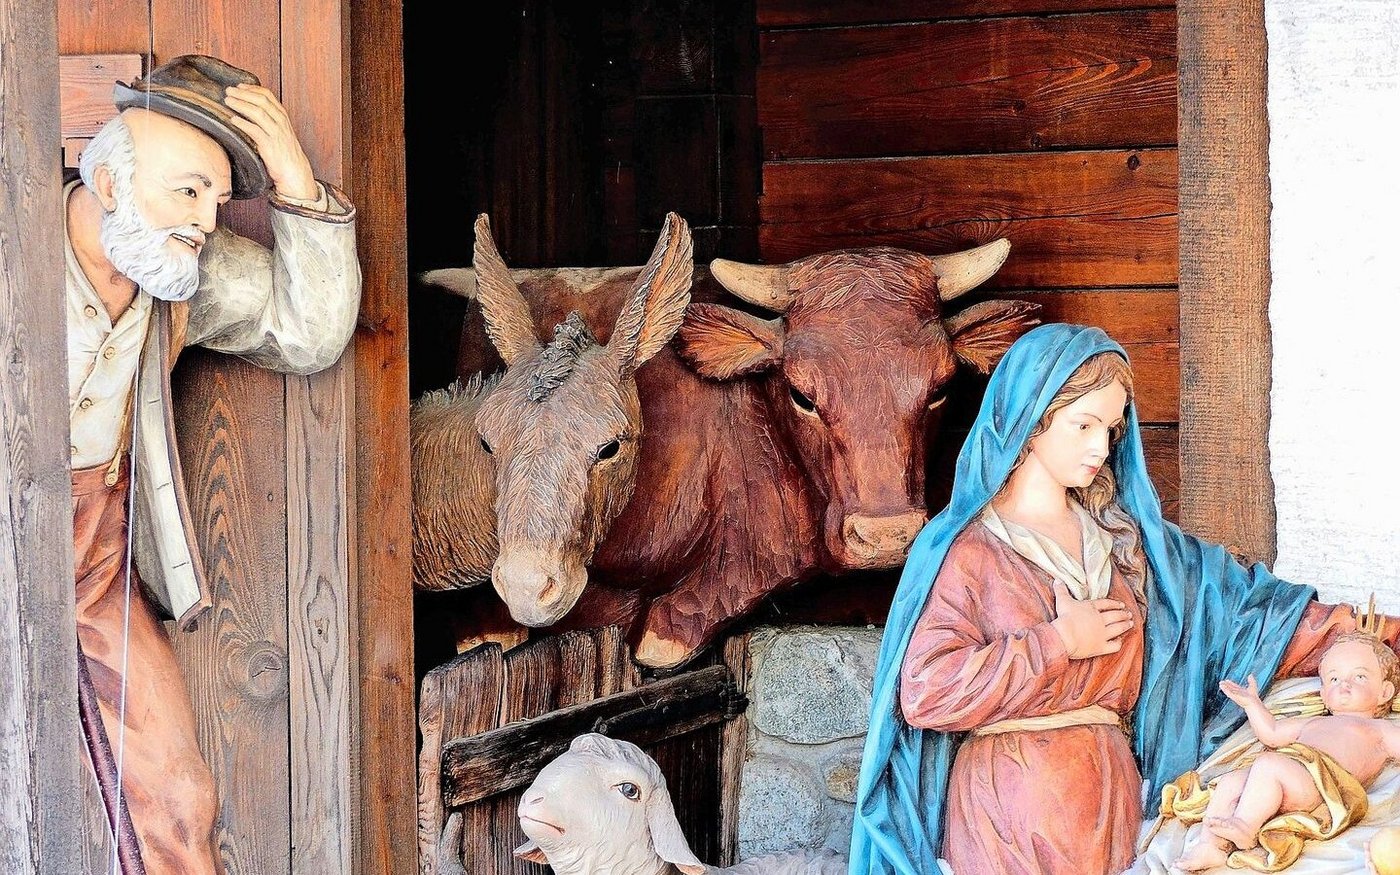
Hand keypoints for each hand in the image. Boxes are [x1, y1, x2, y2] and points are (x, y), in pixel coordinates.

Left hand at [223, 83, 317, 200]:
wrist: (294, 172)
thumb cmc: (284, 153)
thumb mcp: (279, 132)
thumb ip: (268, 119)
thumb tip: (249, 109)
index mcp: (282, 117)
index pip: (267, 95)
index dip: (251, 88)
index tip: (238, 86)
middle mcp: (280, 122)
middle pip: (261, 100)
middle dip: (243, 94)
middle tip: (228, 91)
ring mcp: (276, 133)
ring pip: (258, 112)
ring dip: (241, 104)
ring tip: (228, 101)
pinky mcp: (270, 145)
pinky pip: (255, 131)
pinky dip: (243, 123)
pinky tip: (233, 120)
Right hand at [1049, 581, 1132, 658]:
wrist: (1065, 635)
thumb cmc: (1064, 617)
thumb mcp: (1062, 601)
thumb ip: (1061, 590)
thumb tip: (1057, 580)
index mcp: (1091, 608)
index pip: (1106, 604)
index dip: (1114, 604)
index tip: (1121, 604)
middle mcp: (1100, 620)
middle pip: (1115, 616)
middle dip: (1123, 614)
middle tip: (1129, 614)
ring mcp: (1102, 634)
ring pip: (1118, 628)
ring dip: (1125, 625)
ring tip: (1130, 623)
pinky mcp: (1101, 646)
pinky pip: (1113, 645)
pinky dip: (1118, 642)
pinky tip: (1120, 640)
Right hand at [1220, 675, 1262, 709]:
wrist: (1252, 702)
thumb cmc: (1253, 696)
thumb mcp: (1252, 686)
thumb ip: (1251, 681)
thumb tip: (1250, 675)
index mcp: (1242, 691)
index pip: (1235, 686)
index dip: (1231, 683)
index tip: (1227, 680)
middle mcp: (1238, 693)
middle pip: (1230, 688)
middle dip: (1226, 685)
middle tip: (1221, 682)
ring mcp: (1235, 695)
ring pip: (1228, 690)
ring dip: (1224, 687)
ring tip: (1220, 684)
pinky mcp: (1232, 696)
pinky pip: (1227, 692)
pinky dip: (1224, 689)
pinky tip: (1221, 686)